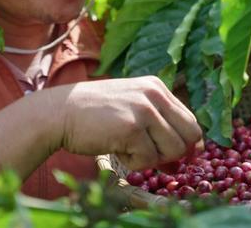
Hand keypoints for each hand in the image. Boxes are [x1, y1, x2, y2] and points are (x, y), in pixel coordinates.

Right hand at [54, 76, 202, 170]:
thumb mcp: (131, 106)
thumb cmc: (94, 115)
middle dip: (173, 153)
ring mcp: (144, 110)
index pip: (190, 120)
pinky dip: (133, 163)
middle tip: (148, 154)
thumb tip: (190, 152)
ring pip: (173, 150)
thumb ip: (159, 122)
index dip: (185, 143)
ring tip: (128, 148)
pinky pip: (149, 159)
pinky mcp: (132, 128)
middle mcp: (154, 94)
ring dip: (151, 158)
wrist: (59, 113)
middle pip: (189, 136)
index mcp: (156, 87)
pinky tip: (115, 149)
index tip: (173, 155)